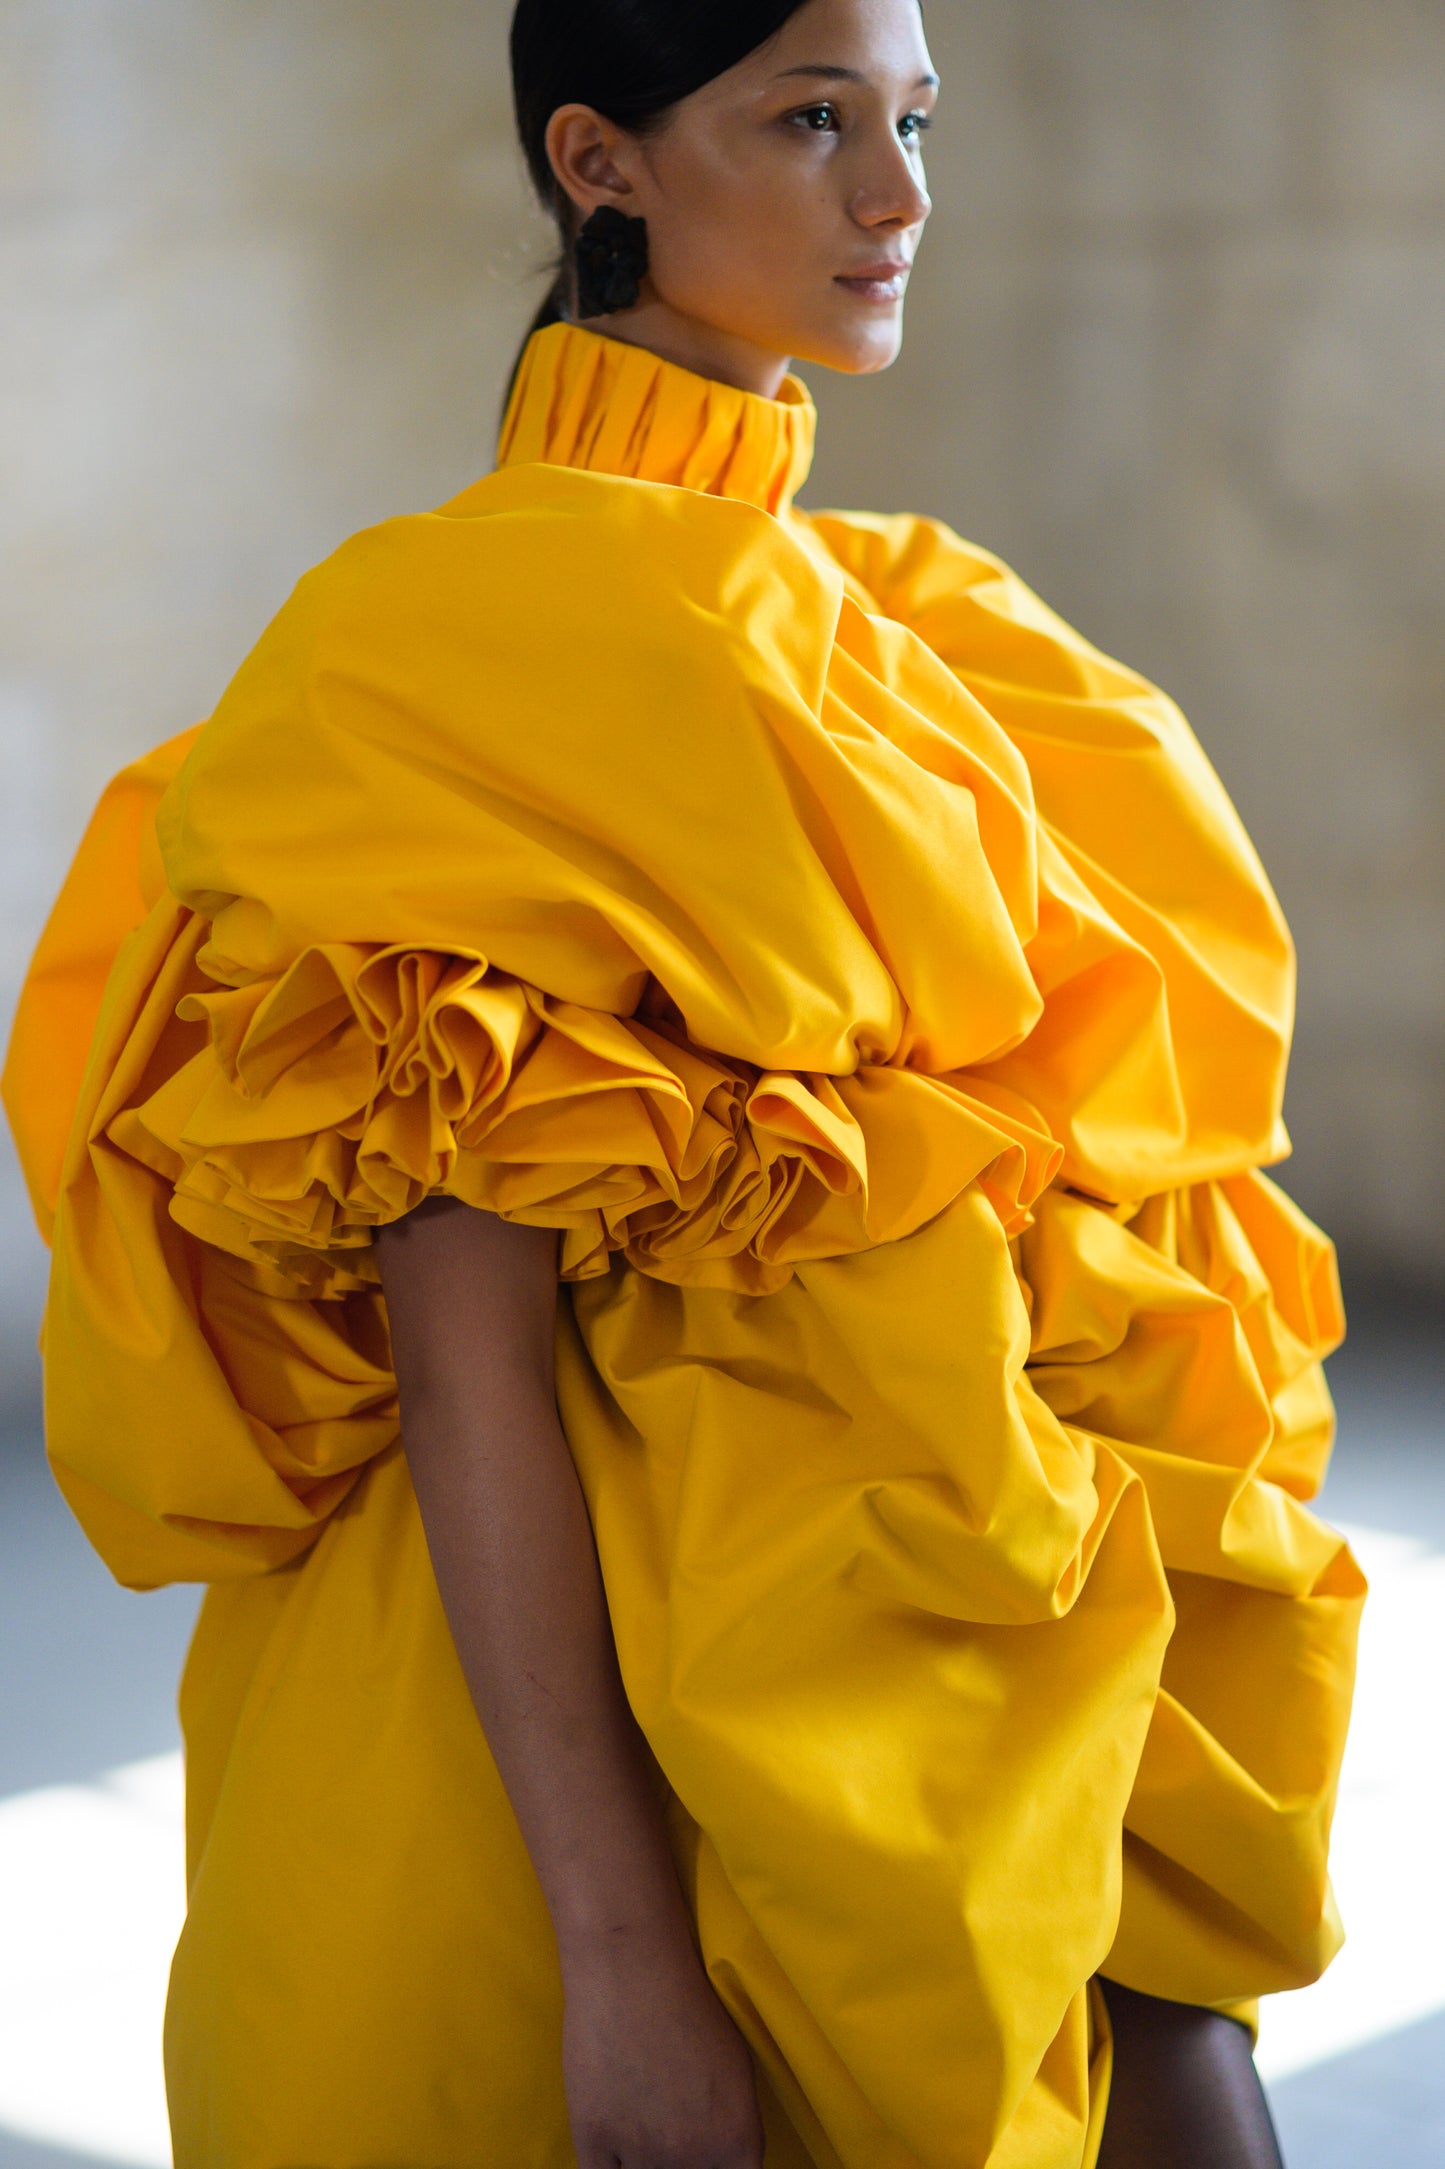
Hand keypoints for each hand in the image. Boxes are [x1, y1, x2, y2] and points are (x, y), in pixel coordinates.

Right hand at [561, 1924, 764, 2167]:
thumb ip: (733, 2126)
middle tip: (669, 2131)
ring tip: (642, 2129)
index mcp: (737, 2139)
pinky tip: (613, 2154)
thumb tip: (721, 2156)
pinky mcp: (594, 2140)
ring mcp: (642, 2153)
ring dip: (646, 2165)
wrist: (633, 1969)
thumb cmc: (693, 2003)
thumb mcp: (737, 2069)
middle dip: (684, 2166)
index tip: (706, 2159)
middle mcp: (694, 2158)